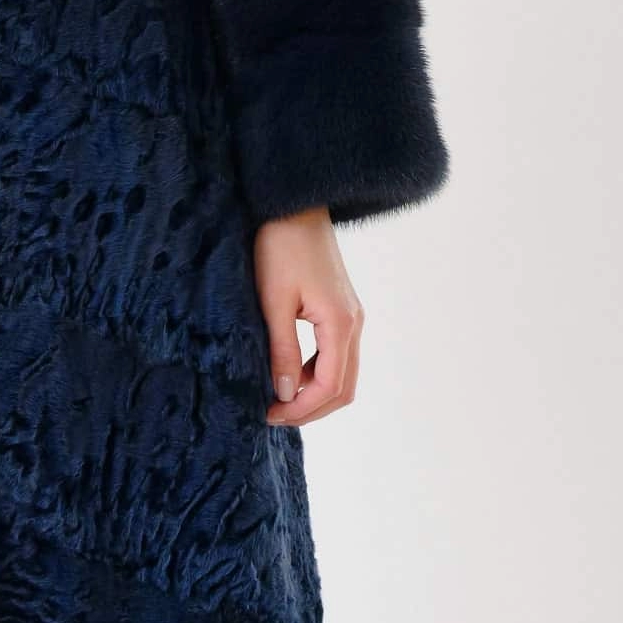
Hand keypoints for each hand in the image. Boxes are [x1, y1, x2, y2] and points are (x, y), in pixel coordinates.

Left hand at [253, 208, 362, 426]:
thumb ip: (281, 349)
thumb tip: (283, 393)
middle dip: (310, 408)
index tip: (268, 415)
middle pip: (343, 387)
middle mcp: (353, 323)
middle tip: (272, 415)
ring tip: (276, 398)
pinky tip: (288, 373)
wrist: (294, 207)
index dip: (300, 408)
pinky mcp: (341, 309)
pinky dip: (315, 373)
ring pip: (342, 373)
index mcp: (340, 323)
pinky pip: (335, 354)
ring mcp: (350, 317)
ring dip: (313, 393)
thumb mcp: (273, 301)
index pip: (329, 386)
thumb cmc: (279, 247)